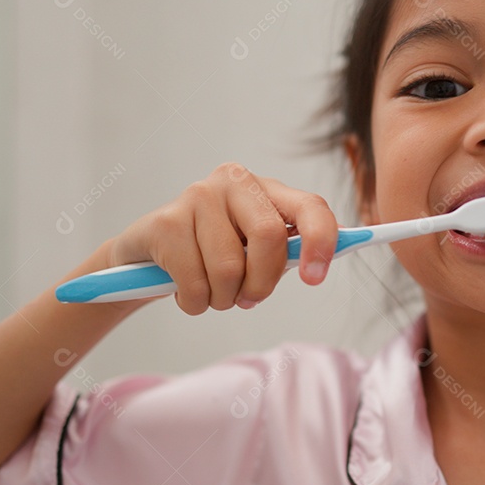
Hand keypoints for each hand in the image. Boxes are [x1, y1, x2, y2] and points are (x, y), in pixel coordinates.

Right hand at [106, 163, 338, 314]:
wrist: (150, 254)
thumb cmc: (212, 253)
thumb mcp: (255, 249)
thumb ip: (290, 248)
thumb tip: (335, 245)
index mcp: (266, 189)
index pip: (310, 207)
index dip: (321, 241)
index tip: (314, 278)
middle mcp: (234, 182)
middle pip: (269, 238)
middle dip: (261, 283)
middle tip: (247, 299)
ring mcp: (197, 196)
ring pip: (229, 269)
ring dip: (222, 298)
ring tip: (209, 290)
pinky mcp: (166, 222)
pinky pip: (195, 284)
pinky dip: (194, 302)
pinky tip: (182, 289)